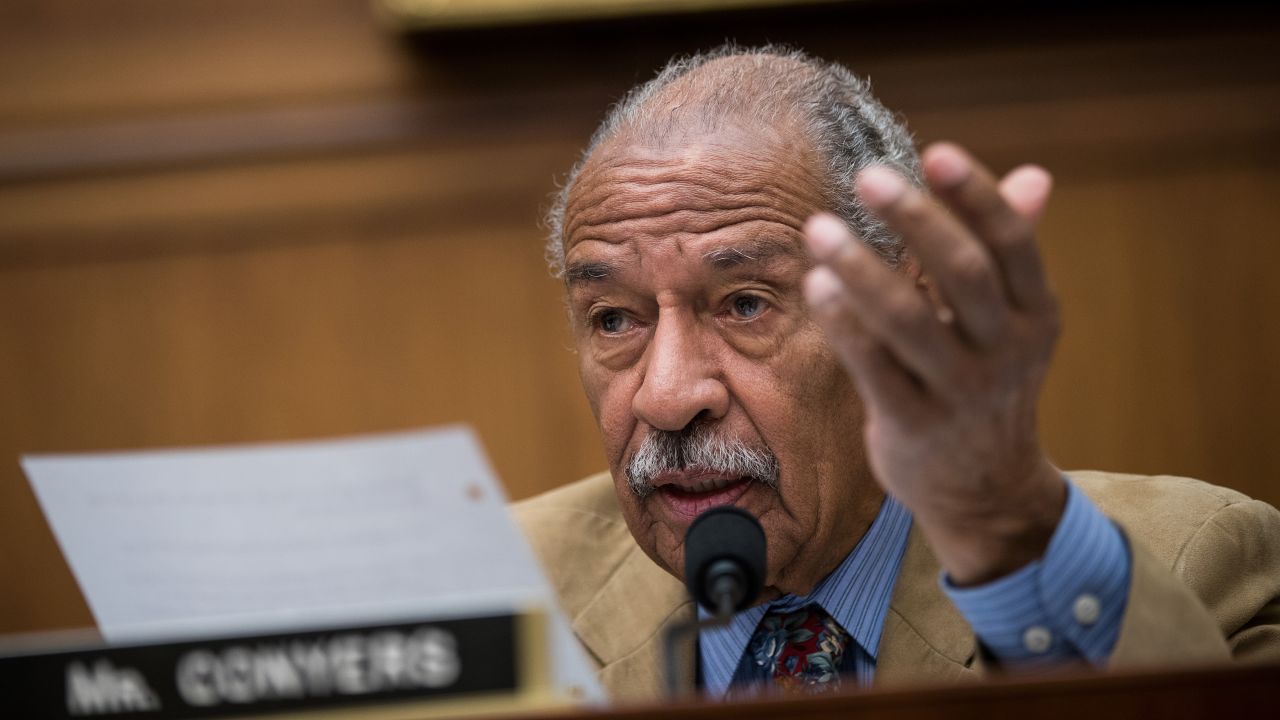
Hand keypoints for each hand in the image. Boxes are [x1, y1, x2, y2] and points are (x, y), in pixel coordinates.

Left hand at [801, 143, 1066, 586]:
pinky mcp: (914, 426)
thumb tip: (1035, 174)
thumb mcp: (1013, 323)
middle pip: (964, 274)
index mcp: (1034, 314)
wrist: (985, 492)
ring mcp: (961, 392)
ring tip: (818, 229)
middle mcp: (1006, 350)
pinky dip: (845, 325)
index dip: (977, 196)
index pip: (1013, 244)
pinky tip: (817, 287)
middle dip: (916, 220)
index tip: (935, 152)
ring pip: (910, 321)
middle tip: (867, 176)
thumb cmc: (985, 385)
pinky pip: (874, 368)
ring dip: (861, 270)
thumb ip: (1008, 252)